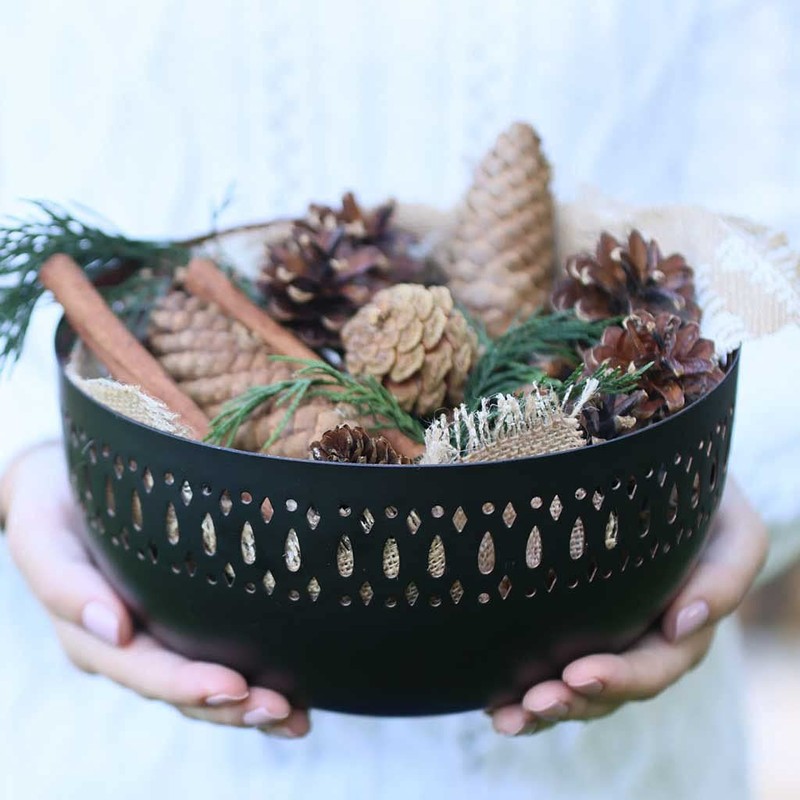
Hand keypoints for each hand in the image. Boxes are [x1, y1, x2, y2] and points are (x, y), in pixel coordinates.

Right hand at [1, 442, 309, 737]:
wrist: (63, 484)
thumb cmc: (53, 506)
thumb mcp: (41, 535)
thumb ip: (64, 584)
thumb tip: (112, 629)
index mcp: (92, 635)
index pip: (144, 668)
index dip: (187, 683)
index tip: (234, 686)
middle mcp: (131, 643)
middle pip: (182, 688)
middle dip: (232, 706)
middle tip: (281, 710)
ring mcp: (161, 632)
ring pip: (205, 680)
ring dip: (250, 705)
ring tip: (296, 717)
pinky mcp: (186, 613)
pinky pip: (221, 648)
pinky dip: (257, 673)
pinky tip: (298, 690)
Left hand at [490, 478, 767, 735]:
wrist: (661, 472)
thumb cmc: (699, 498)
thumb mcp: (733, 529)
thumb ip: (724, 578)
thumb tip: (681, 624)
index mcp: (682, 626)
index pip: (654, 665)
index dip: (619, 677)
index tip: (577, 673)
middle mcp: (642, 638)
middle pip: (609, 686)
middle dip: (572, 700)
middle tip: (534, 702)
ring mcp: (606, 632)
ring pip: (577, 685)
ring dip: (544, 707)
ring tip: (507, 718)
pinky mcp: (570, 621)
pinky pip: (550, 662)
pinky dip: (523, 690)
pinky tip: (494, 705)